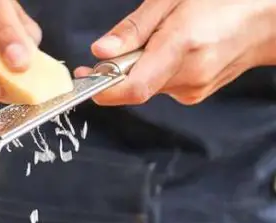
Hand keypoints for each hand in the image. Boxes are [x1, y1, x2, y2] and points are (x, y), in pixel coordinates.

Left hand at [74, 0, 275, 105]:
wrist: (267, 20)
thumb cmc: (224, 0)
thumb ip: (134, 28)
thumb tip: (100, 51)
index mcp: (182, 46)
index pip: (133, 88)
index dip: (102, 89)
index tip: (84, 78)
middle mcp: (190, 74)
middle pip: (134, 86)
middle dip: (120, 70)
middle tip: (120, 48)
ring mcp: (195, 89)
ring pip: (147, 86)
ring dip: (140, 68)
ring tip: (161, 40)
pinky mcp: (195, 95)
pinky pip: (161, 86)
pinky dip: (156, 71)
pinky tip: (174, 51)